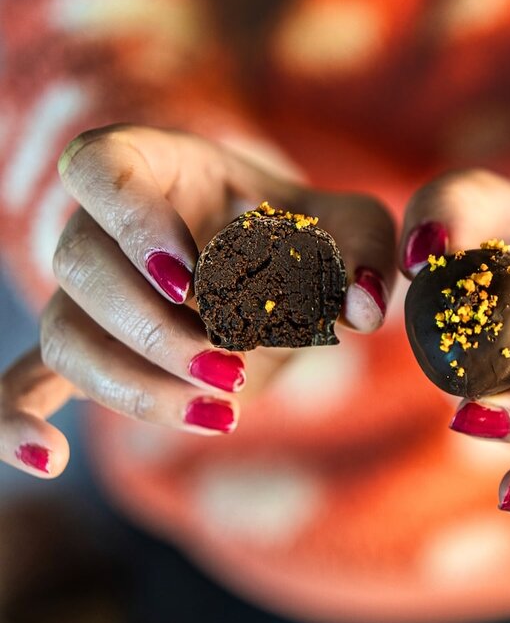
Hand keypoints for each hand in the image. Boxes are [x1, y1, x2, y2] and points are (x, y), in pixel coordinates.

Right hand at [0, 124, 395, 479]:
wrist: (274, 261)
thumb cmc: (303, 228)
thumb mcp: (346, 223)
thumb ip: (362, 249)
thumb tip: (362, 309)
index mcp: (150, 165)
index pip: (101, 170)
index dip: (133, 222)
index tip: (189, 275)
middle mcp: (98, 224)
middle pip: (81, 265)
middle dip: (153, 328)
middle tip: (230, 369)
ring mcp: (84, 292)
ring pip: (67, 335)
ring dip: (133, 384)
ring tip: (219, 414)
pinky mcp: (86, 350)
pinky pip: (25, 380)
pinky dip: (20, 418)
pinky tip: (48, 458)